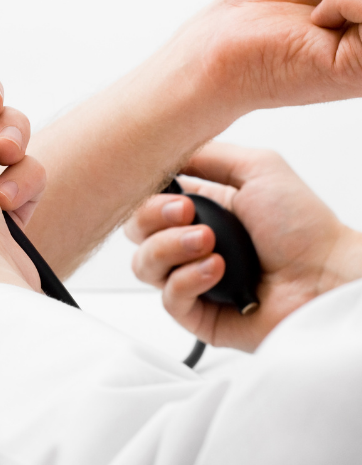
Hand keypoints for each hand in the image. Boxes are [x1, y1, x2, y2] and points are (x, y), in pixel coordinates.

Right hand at [124, 143, 361, 351]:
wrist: (326, 276)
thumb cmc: (303, 226)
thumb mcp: (257, 166)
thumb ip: (206, 153)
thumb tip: (165, 151)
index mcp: (199, 209)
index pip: (147, 201)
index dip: (148, 196)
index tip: (172, 192)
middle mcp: (189, 243)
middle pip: (136, 233)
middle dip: (155, 219)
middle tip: (189, 214)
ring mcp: (191, 277)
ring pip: (144, 265)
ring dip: (171, 249)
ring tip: (209, 244)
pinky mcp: (198, 313)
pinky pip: (168, 298)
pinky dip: (188, 280)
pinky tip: (217, 270)